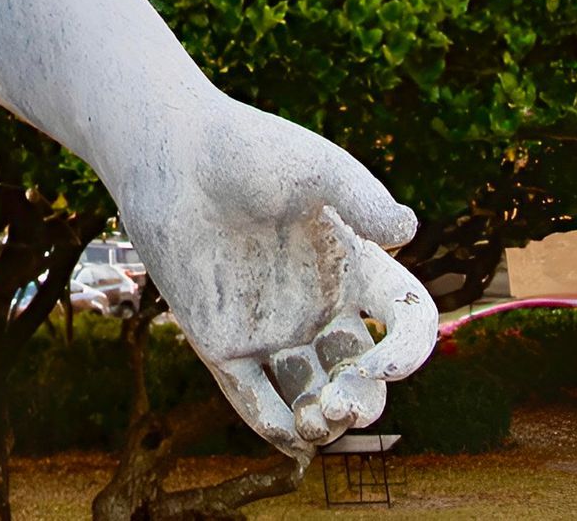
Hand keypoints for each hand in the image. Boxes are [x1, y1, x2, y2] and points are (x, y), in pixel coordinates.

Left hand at [118, 94, 436, 455]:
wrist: (167, 155)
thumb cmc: (243, 149)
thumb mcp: (312, 166)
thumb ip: (359, 196)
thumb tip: (406, 230)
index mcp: (352, 266)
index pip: (405, 319)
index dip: (410, 348)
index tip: (387, 361)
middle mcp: (319, 305)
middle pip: (362, 375)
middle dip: (364, 400)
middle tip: (341, 400)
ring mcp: (272, 328)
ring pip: (315, 399)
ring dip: (326, 423)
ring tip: (316, 417)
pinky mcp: (224, 343)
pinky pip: (257, 402)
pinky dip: (277, 428)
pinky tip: (286, 427)